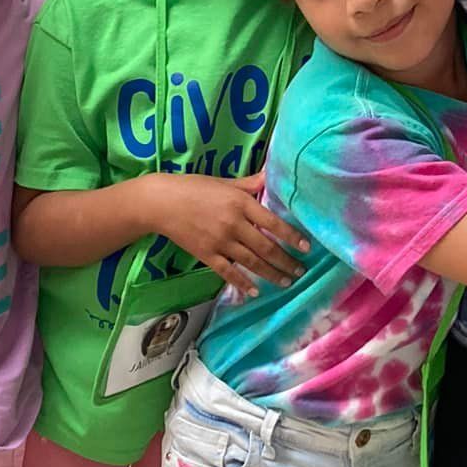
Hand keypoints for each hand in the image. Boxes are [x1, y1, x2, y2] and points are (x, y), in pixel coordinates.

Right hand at [148, 172, 307, 296]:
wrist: (161, 202)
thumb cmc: (194, 187)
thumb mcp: (225, 182)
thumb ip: (251, 184)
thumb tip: (273, 174)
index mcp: (240, 203)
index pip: (273, 223)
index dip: (291, 236)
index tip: (306, 247)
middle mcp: (234, 224)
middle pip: (266, 247)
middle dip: (285, 261)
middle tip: (300, 270)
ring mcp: (220, 241)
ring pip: (251, 262)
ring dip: (271, 274)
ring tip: (286, 282)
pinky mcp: (206, 254)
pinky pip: (228, 272)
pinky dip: (243, 283)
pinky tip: (255, 291)